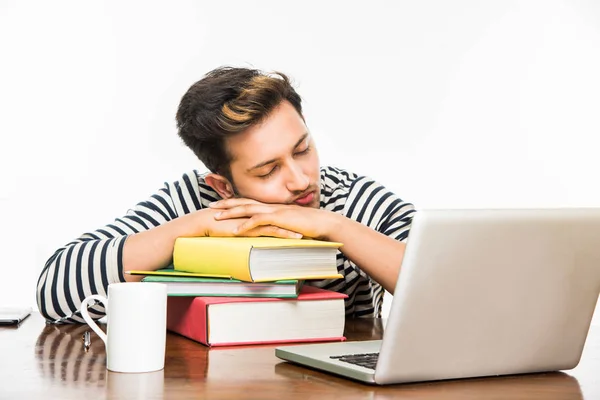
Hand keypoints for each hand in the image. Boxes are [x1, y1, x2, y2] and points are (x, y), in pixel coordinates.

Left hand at [209, 198, 335, 239]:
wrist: (325, 223)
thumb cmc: (311, 226)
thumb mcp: (290, 225)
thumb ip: (280, 227)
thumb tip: (273, 233)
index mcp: (273, 207)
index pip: (249, 203)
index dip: (233, 203)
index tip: (220, 205)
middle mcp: (272, 206)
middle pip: (243, 202)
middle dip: (225, 204)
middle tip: (209, 206)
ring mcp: (275, 211)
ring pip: (248, 209)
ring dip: (231, 213)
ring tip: (216, 217)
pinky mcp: (280, 219)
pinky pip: (259, 221)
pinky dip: (246, 225)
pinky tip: (236, 230)